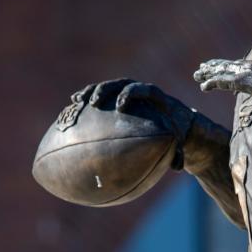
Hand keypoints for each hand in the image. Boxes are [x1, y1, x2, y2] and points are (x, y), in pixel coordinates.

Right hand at [65, 79, 193, 140]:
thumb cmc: (174, 134)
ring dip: (92, 92)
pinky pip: (100, 95)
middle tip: (95, 103)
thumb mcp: (178, 143)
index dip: (131, 94)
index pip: (144, 89)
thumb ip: (178, 152)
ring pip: (107, 87)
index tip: (121, 106)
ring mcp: (126, 92)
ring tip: (77, 101)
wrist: (170, 122)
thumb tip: (179, 167)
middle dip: (106, 91)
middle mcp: (139, 90)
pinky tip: (73, 105)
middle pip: (121, 84)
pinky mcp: (116, 98)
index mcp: (155, 97)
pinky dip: (87, 98)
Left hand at [193, 58, 251, 132]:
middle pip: (235, 65)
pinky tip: (204, 87)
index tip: (218, 72)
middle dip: (217, 67)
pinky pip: (229, 81)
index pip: (247, 67)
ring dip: (212, 73)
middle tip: (201, 70)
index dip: (231, 70)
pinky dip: (215, 82)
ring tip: (198, 76)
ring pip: (229, 70)